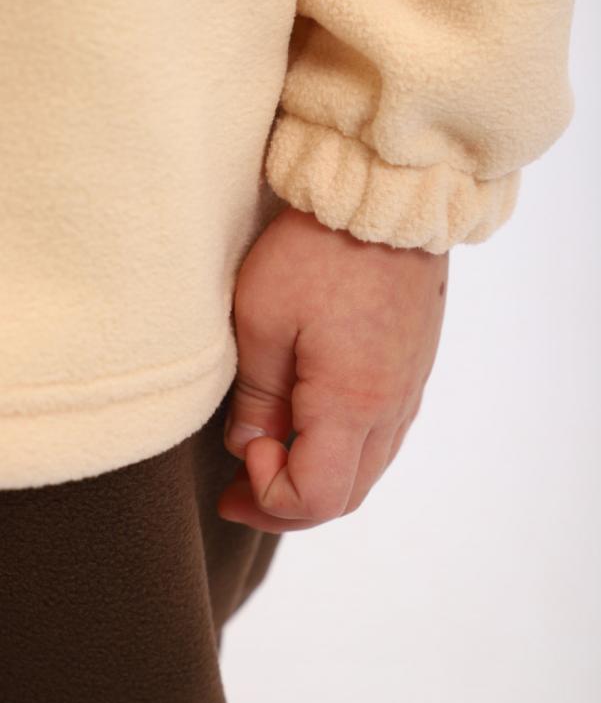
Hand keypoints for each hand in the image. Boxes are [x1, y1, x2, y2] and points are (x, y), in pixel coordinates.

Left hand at [217, 205, 447, 532]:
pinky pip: (381, 436)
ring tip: (270, 453)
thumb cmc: (318, 251)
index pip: (316, 498)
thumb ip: (256, 395)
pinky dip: (341, 449)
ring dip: (317, 476)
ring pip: (366, 469)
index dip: (268, 496)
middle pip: (345, 496)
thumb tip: (249, 445)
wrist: (386, 200)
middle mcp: (391, 410)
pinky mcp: (412, 370)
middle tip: (240, 483)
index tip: (240, 453)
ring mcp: (409, 391)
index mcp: (352, 404)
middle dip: (287, 502)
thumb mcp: (261, 319)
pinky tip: (310, 422)